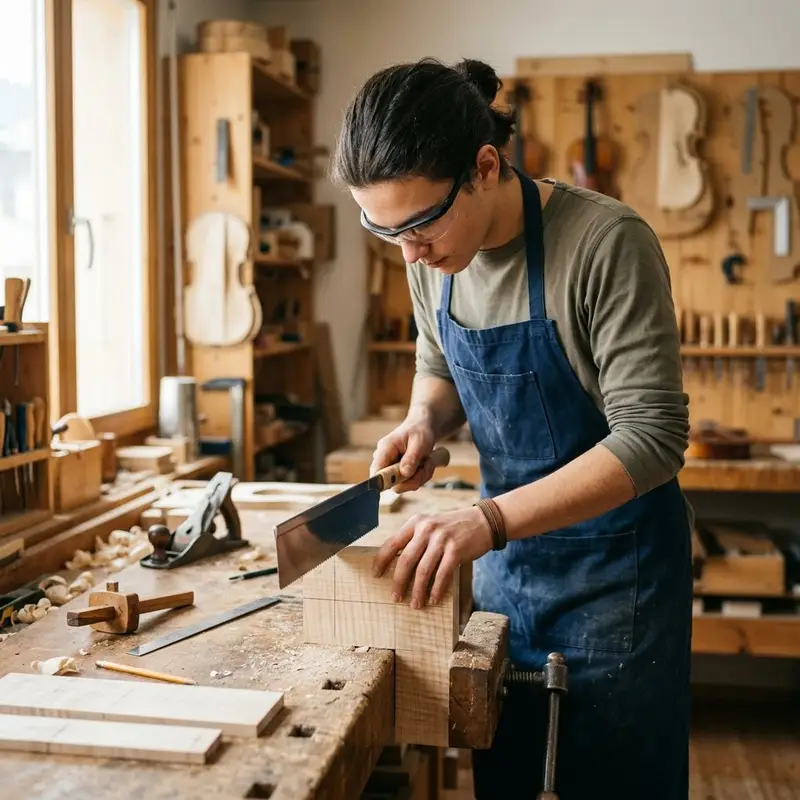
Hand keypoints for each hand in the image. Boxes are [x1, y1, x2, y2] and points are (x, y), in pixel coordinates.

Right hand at [370, 419, 436, 492]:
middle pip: (392, 483)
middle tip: (425, 466)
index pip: (376, 471)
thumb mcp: (419, 442)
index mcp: (384, 449)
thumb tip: (404, 474)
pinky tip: (425, 464)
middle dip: (413, 479)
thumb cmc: (419, 431)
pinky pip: (409, 483)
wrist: (423, 428)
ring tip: (427, 461)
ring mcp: (391, 468)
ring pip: (403, 485)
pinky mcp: (398, 473)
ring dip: (420, 476)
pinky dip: (421, 476)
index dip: (383, 482)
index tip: (401, 482)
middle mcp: (384, 461)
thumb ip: (411, 458)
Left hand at [373, 506, 492, 608]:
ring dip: (417, 591)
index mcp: (416, 522)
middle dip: (399, 582)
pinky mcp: (456, 550)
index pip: (392, 542)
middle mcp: (427, 529)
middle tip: (395, 597)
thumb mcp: (430, 525)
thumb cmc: (452, 527)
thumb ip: (415, 540)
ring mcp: (442, 539)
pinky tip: (433, 599)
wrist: (482, 521)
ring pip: (423, 570)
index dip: (381, 560)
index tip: (376, 575)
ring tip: (415, 604)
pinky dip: (436, 589)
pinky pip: (442, 574)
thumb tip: (398, 566)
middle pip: (406, 560)